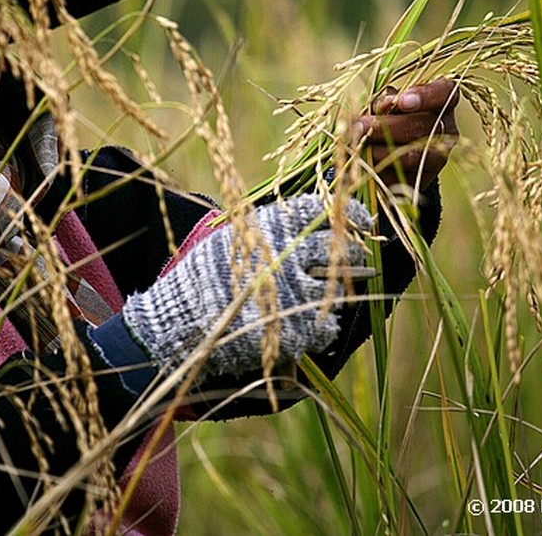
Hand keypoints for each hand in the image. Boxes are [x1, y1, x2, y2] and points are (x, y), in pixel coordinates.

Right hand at [121, 195, 372, 378]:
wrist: (178, 320)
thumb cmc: (202, 276)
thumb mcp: (232, 237)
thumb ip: (269, 228)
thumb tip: (306, 217)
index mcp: (270, 229)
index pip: (323, 211)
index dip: (350, 213)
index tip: (363, 220)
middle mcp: (286, 257)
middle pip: (339, 249)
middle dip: (353, 253)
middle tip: (357, 258)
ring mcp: (291, 295)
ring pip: (337, 289)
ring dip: (339, 289)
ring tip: (330, 292)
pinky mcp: (291, 330)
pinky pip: (326, 327)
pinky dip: (325, 325)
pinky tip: (316, 323)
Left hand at [353, 78, 459, 189]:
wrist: (388, 155)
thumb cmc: (386, 116)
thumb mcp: (384, 103)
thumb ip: (384, 100)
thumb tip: (383, 104)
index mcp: (441, 101)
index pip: (444, 92)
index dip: (425, 95)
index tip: (401, 101)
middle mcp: (447, 129)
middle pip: (423, 125)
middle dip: (388, 125)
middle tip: (360, 125)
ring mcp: (438, 157)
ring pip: (414, 155)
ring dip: (382, 150)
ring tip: (359, 145)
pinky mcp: (424, 179)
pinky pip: (402, 176)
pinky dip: (379, 169)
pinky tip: (364, 162)